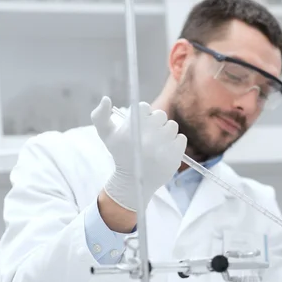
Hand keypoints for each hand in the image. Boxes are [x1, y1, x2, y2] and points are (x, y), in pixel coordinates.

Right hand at [91, 96, 186, 211]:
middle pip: (160, 114)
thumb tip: (106, 99)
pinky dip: (175, 142)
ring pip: (172, 125)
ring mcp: (163, 146)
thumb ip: (100, 115)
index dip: (142, 115)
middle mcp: (148, 136)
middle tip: (148, 134)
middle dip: (155, 122)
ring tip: (157, 142)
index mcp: (132, 128)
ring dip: (165, 131)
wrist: (134, 182)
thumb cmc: (120, 154)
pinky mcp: (174, 156)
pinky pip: (181, 138)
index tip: (139, 124)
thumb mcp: (106, 135)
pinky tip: (165, 149)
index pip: (144, 107)